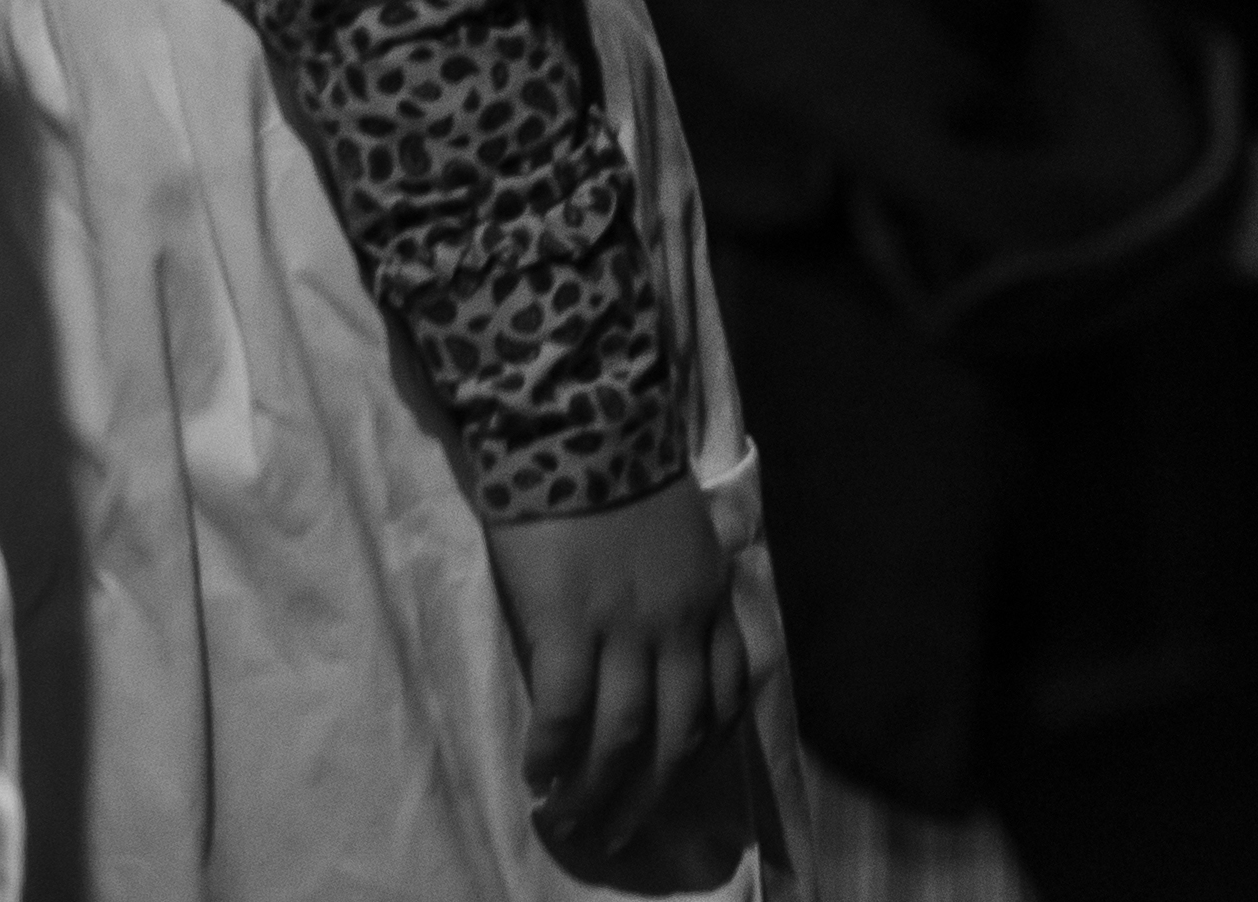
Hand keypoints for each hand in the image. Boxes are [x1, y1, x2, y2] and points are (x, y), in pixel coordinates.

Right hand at [486, 477, 752, 861]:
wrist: (579, 422)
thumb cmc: (620, 470)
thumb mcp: (680, 533)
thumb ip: (682, 585)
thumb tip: (663, 634)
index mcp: (705, 600)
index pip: (720, 697)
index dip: (698, 751)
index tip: (671, 781)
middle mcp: (675, 623)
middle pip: (674, 736)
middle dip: (647, 796)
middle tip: (616, 835)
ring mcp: (624, 626)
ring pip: (623, 737)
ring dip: (598, 792)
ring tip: (571, 823)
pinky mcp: (568, 621)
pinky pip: (566, 710)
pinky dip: (554, 753)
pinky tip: (537, 775)